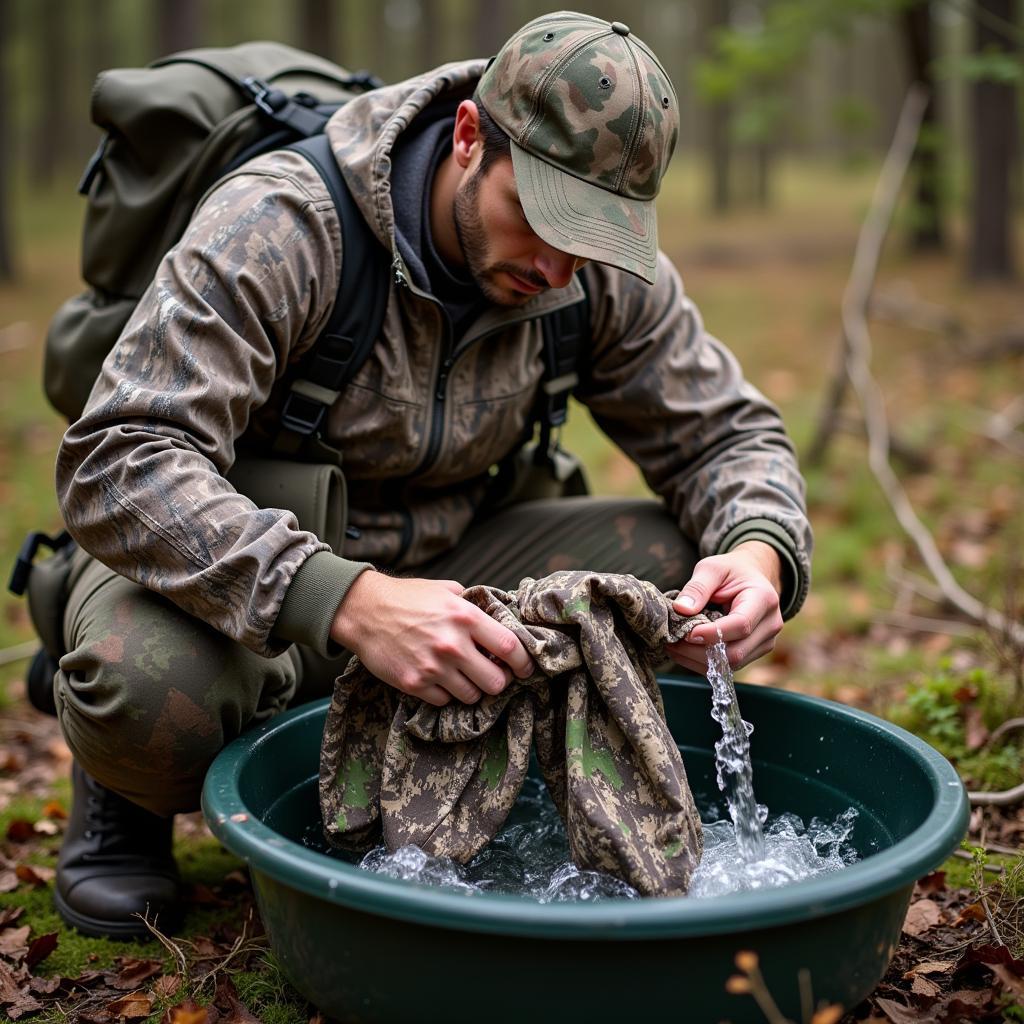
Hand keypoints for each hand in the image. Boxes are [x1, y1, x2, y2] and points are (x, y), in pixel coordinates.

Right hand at [330, 571, 534, 706]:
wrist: (363, 610)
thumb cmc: (407, 597)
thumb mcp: (447, 590)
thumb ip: (474, 606)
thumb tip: (501, 618)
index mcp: (465, 617)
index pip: (510, 647)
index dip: (524, 662)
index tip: (525, 668)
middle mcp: (452, 645)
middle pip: (496, 682)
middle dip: (499, 681)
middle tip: (493, 675)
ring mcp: (433, 667)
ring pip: (472, 696)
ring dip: (472, 690)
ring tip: (465, 677)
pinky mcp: (414, 684)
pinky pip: (444, 701)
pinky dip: (446, 694)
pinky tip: (440, 679)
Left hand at [665, 541, 783, 674]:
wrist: (751, 577)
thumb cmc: (730, 571)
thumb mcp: (712, 568)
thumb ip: (697, 587)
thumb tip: (681, 609)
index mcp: (763, 599)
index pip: (741, 625)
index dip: (712, 634)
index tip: (686, 633)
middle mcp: (770, 625)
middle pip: (735, 652)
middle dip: (699, 652)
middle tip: (671, 642)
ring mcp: (765, 642)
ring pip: (730, 665)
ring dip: (698, 660)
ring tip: (674, 646)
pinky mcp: (754, 653)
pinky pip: (728, 666)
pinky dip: (703, 662)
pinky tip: (685, 651)